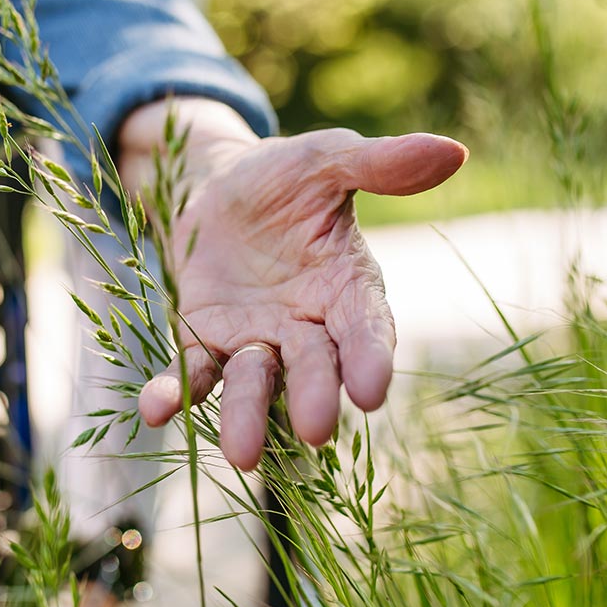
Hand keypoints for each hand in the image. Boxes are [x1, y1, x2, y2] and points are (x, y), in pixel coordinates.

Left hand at [121, 102, 466, 469]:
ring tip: (242, 454)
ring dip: (247, 414)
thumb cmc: (287, 177)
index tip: (373, 391)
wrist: (222, 186)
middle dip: (314, 395)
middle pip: (313, 366)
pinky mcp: (205, 340)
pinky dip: (175, 391)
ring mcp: (255, 339)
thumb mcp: (328, 160)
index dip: (371, 357)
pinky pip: (192, 369)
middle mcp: (307, 326)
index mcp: (348, 287)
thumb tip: (452, 152)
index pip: (367, 328)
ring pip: (254, 382)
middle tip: (315, 430)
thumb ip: (380, 164)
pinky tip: (154, 409)